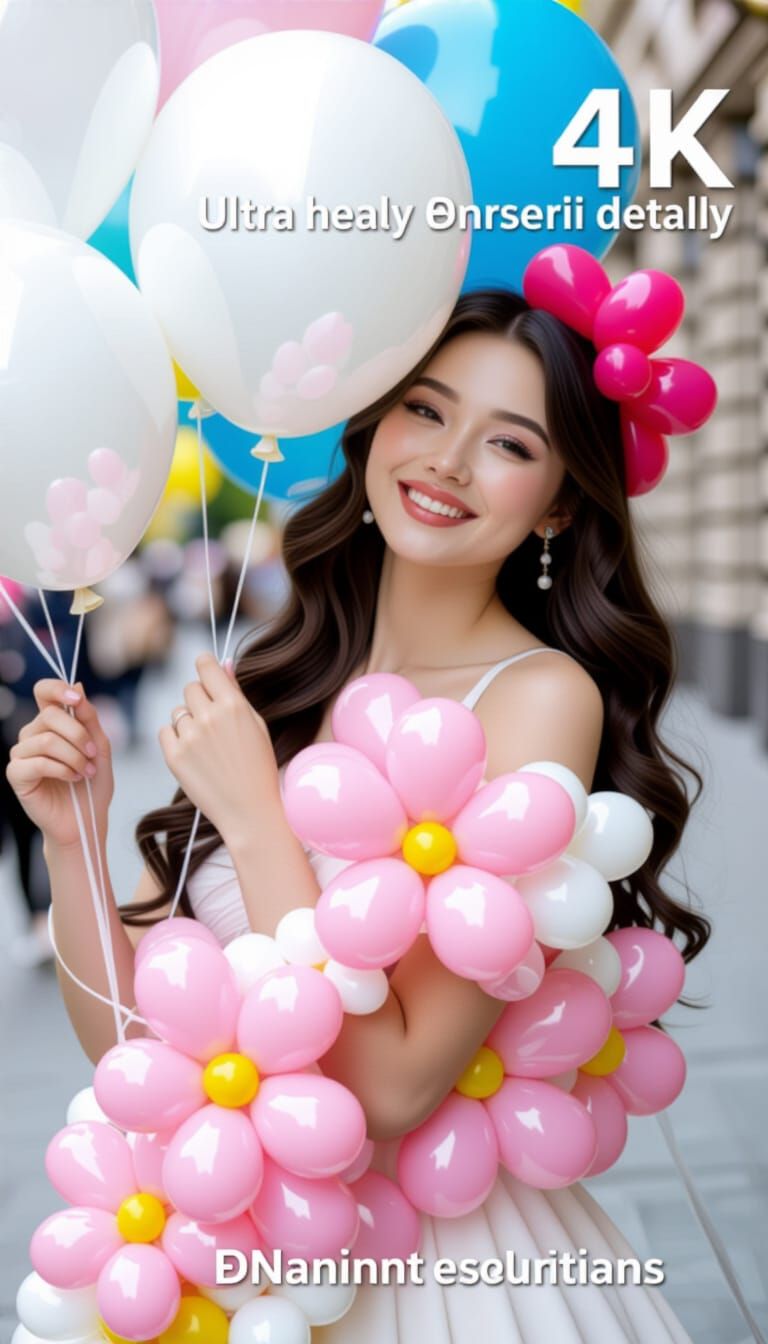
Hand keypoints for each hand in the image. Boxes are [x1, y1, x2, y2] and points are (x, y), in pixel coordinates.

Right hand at [6, 681, 113, 849]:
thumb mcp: (99, 746)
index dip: (57, 689)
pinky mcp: (16, 774)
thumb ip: (89, 718)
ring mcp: (21, 753)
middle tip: (92, 755)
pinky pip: (39, 761)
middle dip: (79, 735)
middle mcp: (32, 734)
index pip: (44, 692)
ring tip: (85, 771)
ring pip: (47, 739)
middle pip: (50, 715)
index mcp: (51, 724)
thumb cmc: (92, 785)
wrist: (86, 820)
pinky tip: (72, 778)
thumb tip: (77, 686)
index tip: (77, 700)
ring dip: (74, 756)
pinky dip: (62, 769)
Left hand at [159, 653, 279, 841]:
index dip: (205, 667)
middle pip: (190, 688)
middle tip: (213, 724)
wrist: (249, 810)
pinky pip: (165, 732)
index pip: (205, 665)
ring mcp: (189, 737)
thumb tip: (224, 663)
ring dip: (187, 722)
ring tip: (206, 746)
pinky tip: (194, 755)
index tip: (207, 675)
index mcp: (233, 705)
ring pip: (177, 712)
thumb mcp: (256, 724)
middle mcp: (209, 717)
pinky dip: (175, 740)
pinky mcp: (174, 756)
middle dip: (199, 700)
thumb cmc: (258, 766)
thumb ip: (236, 692)